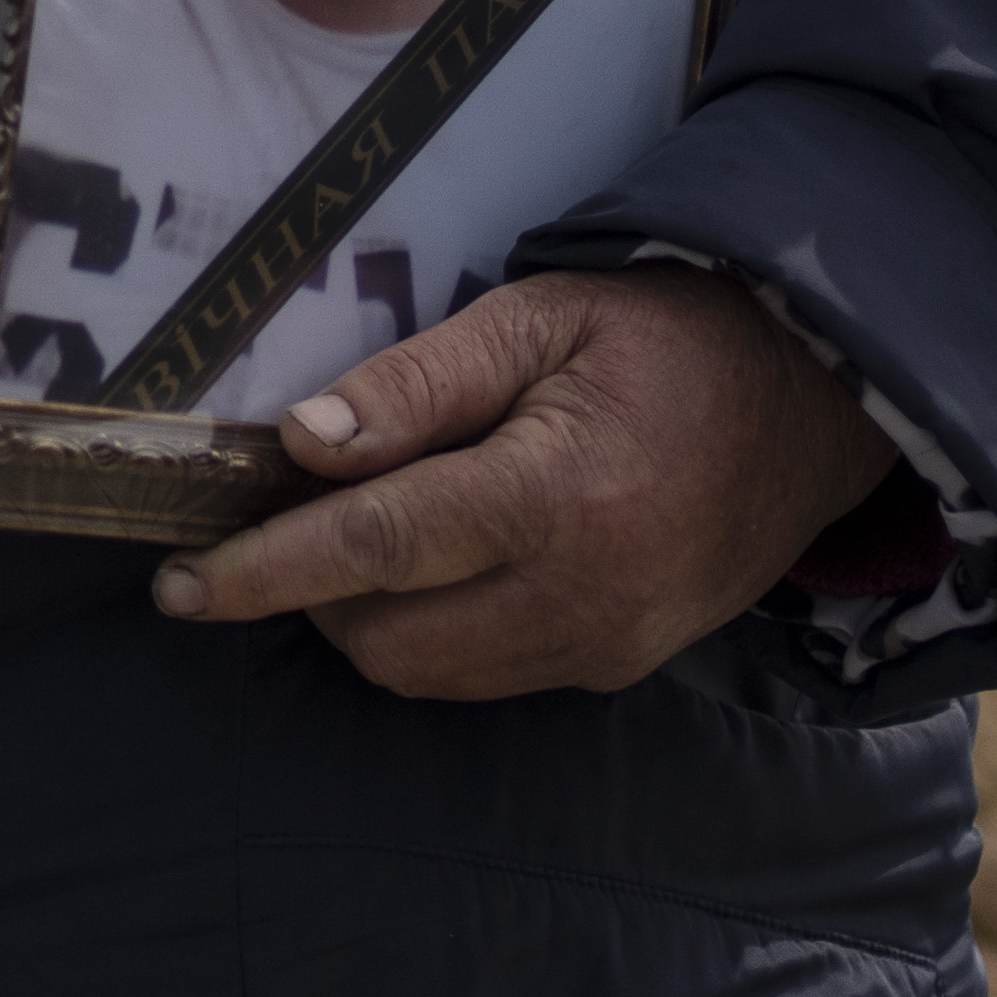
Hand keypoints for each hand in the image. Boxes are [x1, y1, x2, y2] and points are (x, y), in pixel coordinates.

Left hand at [148, 266, 882, 700]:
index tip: (180, 585)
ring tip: (370, 532)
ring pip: (429, 675)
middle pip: (385, 638)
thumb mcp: (539, 320)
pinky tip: (440, 563)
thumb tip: (301, 444)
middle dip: (313, 590)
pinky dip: (436, 633)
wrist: (816, 398)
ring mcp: (605, 645)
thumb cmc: (669, 336)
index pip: (372, 550)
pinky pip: (487, 676)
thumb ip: (417, 385)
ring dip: (370, 619)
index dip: (262, 571)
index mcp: (554, 498)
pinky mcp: (618, 666)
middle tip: (297, 514)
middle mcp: (581, 596)